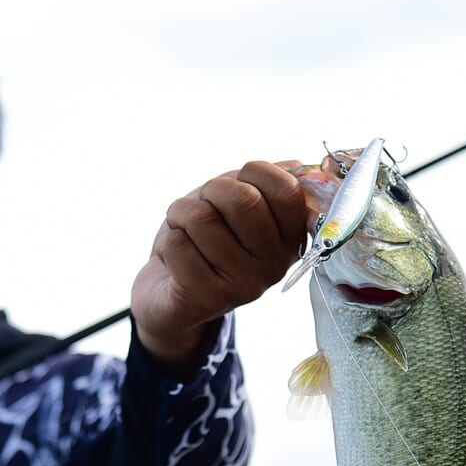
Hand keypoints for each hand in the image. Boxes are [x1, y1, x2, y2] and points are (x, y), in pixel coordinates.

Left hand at [131, 160, 305, 374]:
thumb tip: (297, 166)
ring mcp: (245, 286)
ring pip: (202, 219)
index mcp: (291, 238)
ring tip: (184, 232)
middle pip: (242, 199)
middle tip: (203, 206)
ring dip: (181, 214)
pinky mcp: (209, 299)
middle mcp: (276, 265)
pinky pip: (178, 244)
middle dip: (210, 191)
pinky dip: (168, 243)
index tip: (237, 185)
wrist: (169, 293)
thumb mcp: (239, 204)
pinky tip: (176, 259)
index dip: (253, 172)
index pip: (287, 189)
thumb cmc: (208, 238)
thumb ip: (269, 184)